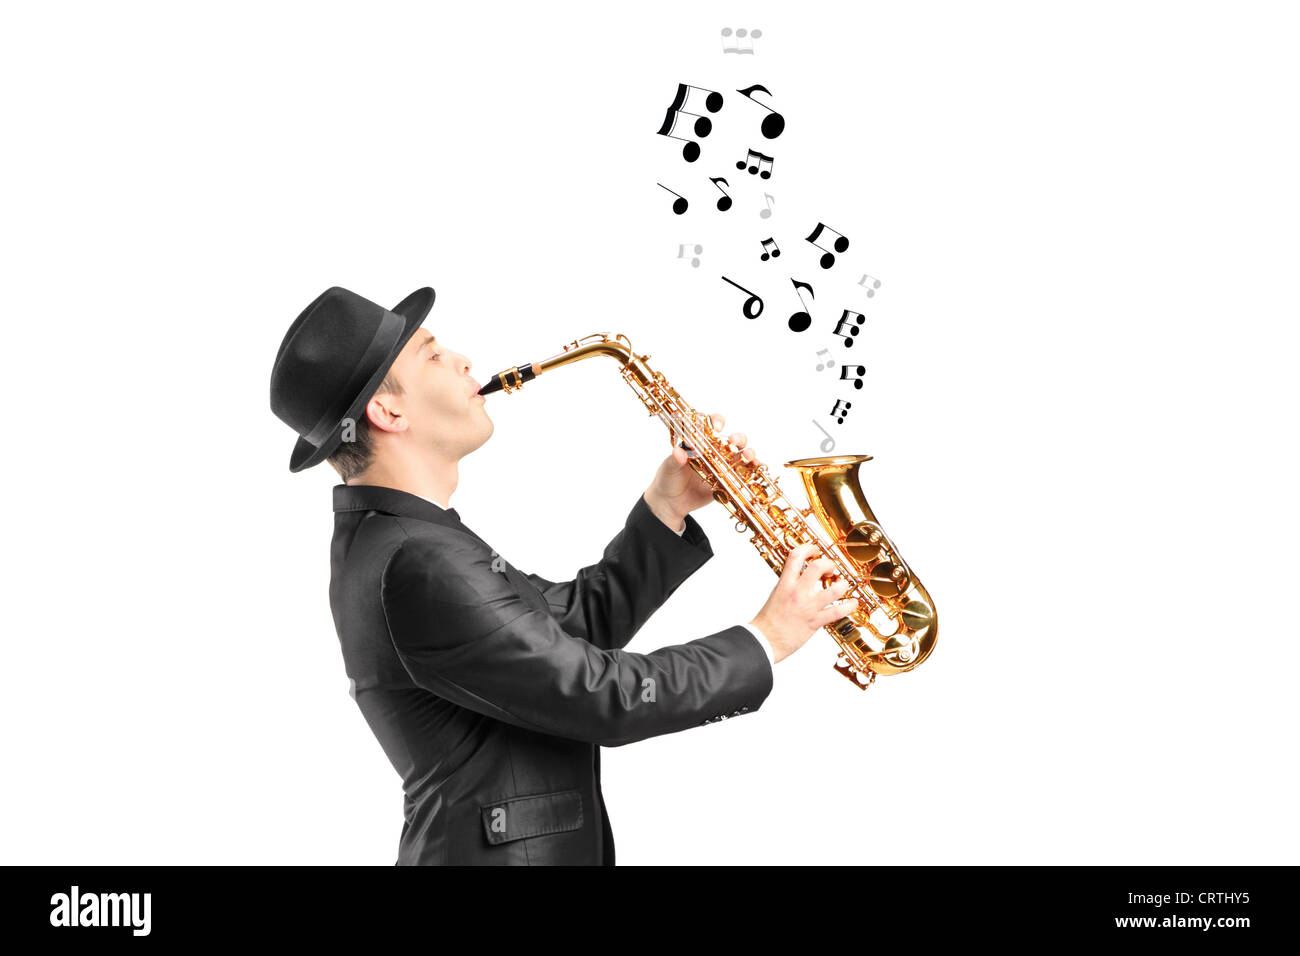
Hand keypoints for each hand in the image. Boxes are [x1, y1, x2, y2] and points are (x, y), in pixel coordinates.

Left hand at [643, 411, 761, 531]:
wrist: (672, 503)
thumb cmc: (668, 479)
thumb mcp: (669, 468)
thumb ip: (675, 460)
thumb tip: (678, 451)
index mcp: (699, 442)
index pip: (710, 425)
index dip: (715, 421)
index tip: (717, 427)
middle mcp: (714, 451)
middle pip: (731, 438)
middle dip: (737, 438)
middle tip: (734, 442)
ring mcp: (723, 465)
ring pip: (741, 454)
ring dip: (748, 453)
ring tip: (749, 457)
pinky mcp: (728, 480)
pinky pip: (744, 473)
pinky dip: (753, 470)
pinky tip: (757, 469)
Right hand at [749, 543, 855, 662]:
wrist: (764, 640)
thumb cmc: (768, 621)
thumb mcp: (776, 594)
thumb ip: (789, 584)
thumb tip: (800, 575)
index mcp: (785, 584)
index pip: (796, 556)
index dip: (808, 548)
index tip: (814, 550)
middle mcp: (797, 592)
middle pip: (818, 567)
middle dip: (828, 564)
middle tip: (830, 569)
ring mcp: (808, 607)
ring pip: (834, 590)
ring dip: (843, 585)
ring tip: (843, 584)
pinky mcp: (815, 622)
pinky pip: (837, 612)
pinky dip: (849, 606)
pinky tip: (852, 603)